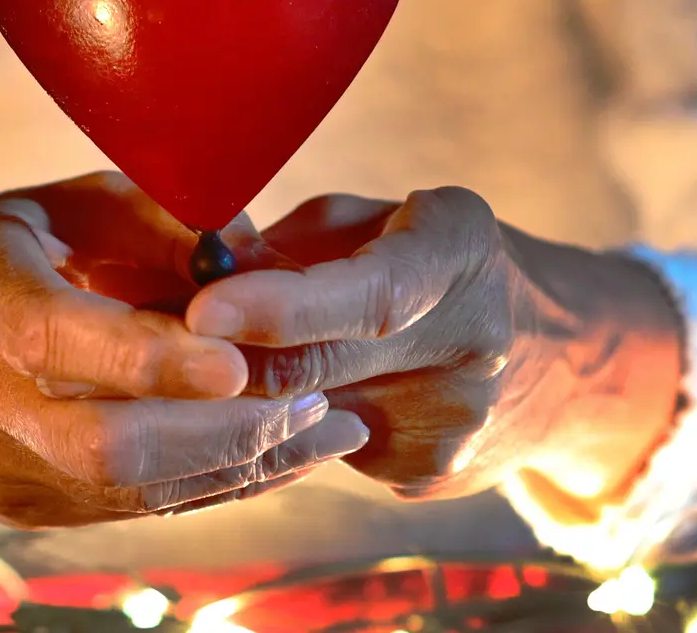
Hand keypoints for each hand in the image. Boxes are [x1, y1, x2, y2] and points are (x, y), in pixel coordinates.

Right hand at [0, 171, 369, 529]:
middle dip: (226, 433)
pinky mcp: (26, 511)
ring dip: (243, 465)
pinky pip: (134, 510)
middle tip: (319, 407)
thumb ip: (154, 218)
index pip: (61, 342)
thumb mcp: (58, 206)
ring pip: (133, 494)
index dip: (151, 361)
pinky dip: (213, 482)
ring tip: (330, 430)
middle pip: (108, 446)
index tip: (237, 364)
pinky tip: (279, 453)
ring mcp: (0, 471)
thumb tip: (252, 253)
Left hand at [186, 188, 682, 503]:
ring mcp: (450, 427)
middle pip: (317, 372)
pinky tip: (264, 394)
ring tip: (188, 361)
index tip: (203, 308)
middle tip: (139, 340)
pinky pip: (316, 447)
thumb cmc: (431, 259)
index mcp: (459, 258)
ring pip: (299, 420)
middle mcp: (468, 348)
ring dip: (231, 396)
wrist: (557, 354)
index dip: (279, 306)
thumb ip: (294, 246)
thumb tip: (194, 276)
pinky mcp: (426, 476)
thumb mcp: (380, 220)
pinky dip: (273, 421)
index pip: (367, 294)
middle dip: (217, 363)